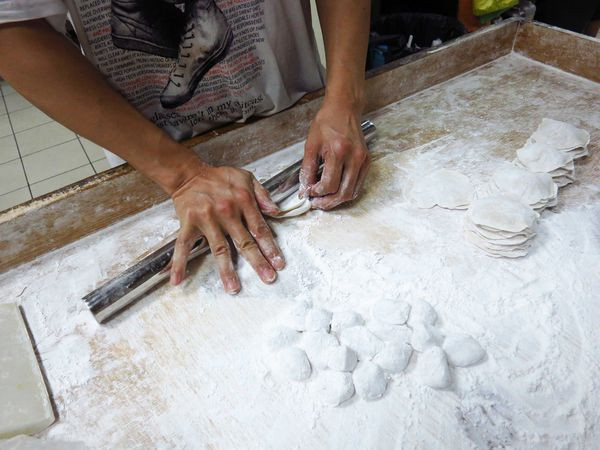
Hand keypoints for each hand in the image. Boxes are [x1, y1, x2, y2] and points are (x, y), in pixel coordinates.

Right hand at [169, 164, 284, 292]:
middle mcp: (226, 212)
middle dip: (257, 262)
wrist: (188, 174)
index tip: (279, 264)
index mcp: (243, 201)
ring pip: (219, 249)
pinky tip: (177, 280)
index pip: (260, 228)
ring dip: (226, 270)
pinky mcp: (188, 224)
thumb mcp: (246, 178)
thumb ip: (263, 194)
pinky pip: (183, 246)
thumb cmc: (219, 177)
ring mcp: (207, 220)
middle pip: (244, 242)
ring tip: (233, 288)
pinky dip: (179, 263)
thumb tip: (276, 211)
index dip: (270, 247)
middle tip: (268, 278)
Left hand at [299, 101, 370, 209]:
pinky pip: (358, 185)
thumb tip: (305, 190)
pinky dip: (347, 192)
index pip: (329, 184)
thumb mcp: (311, 145)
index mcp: (338, 152)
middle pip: (343, 193)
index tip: (308, 193)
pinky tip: (336, 191)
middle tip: (316, 203)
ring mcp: (363, 160)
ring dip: (337, 200)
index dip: (317, 193)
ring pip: (352, 193)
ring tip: (324, 200)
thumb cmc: (326, 123)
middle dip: (327, 202)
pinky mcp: (367, 161)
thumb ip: (307, 170)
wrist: (344, 109)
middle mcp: (354, 157)